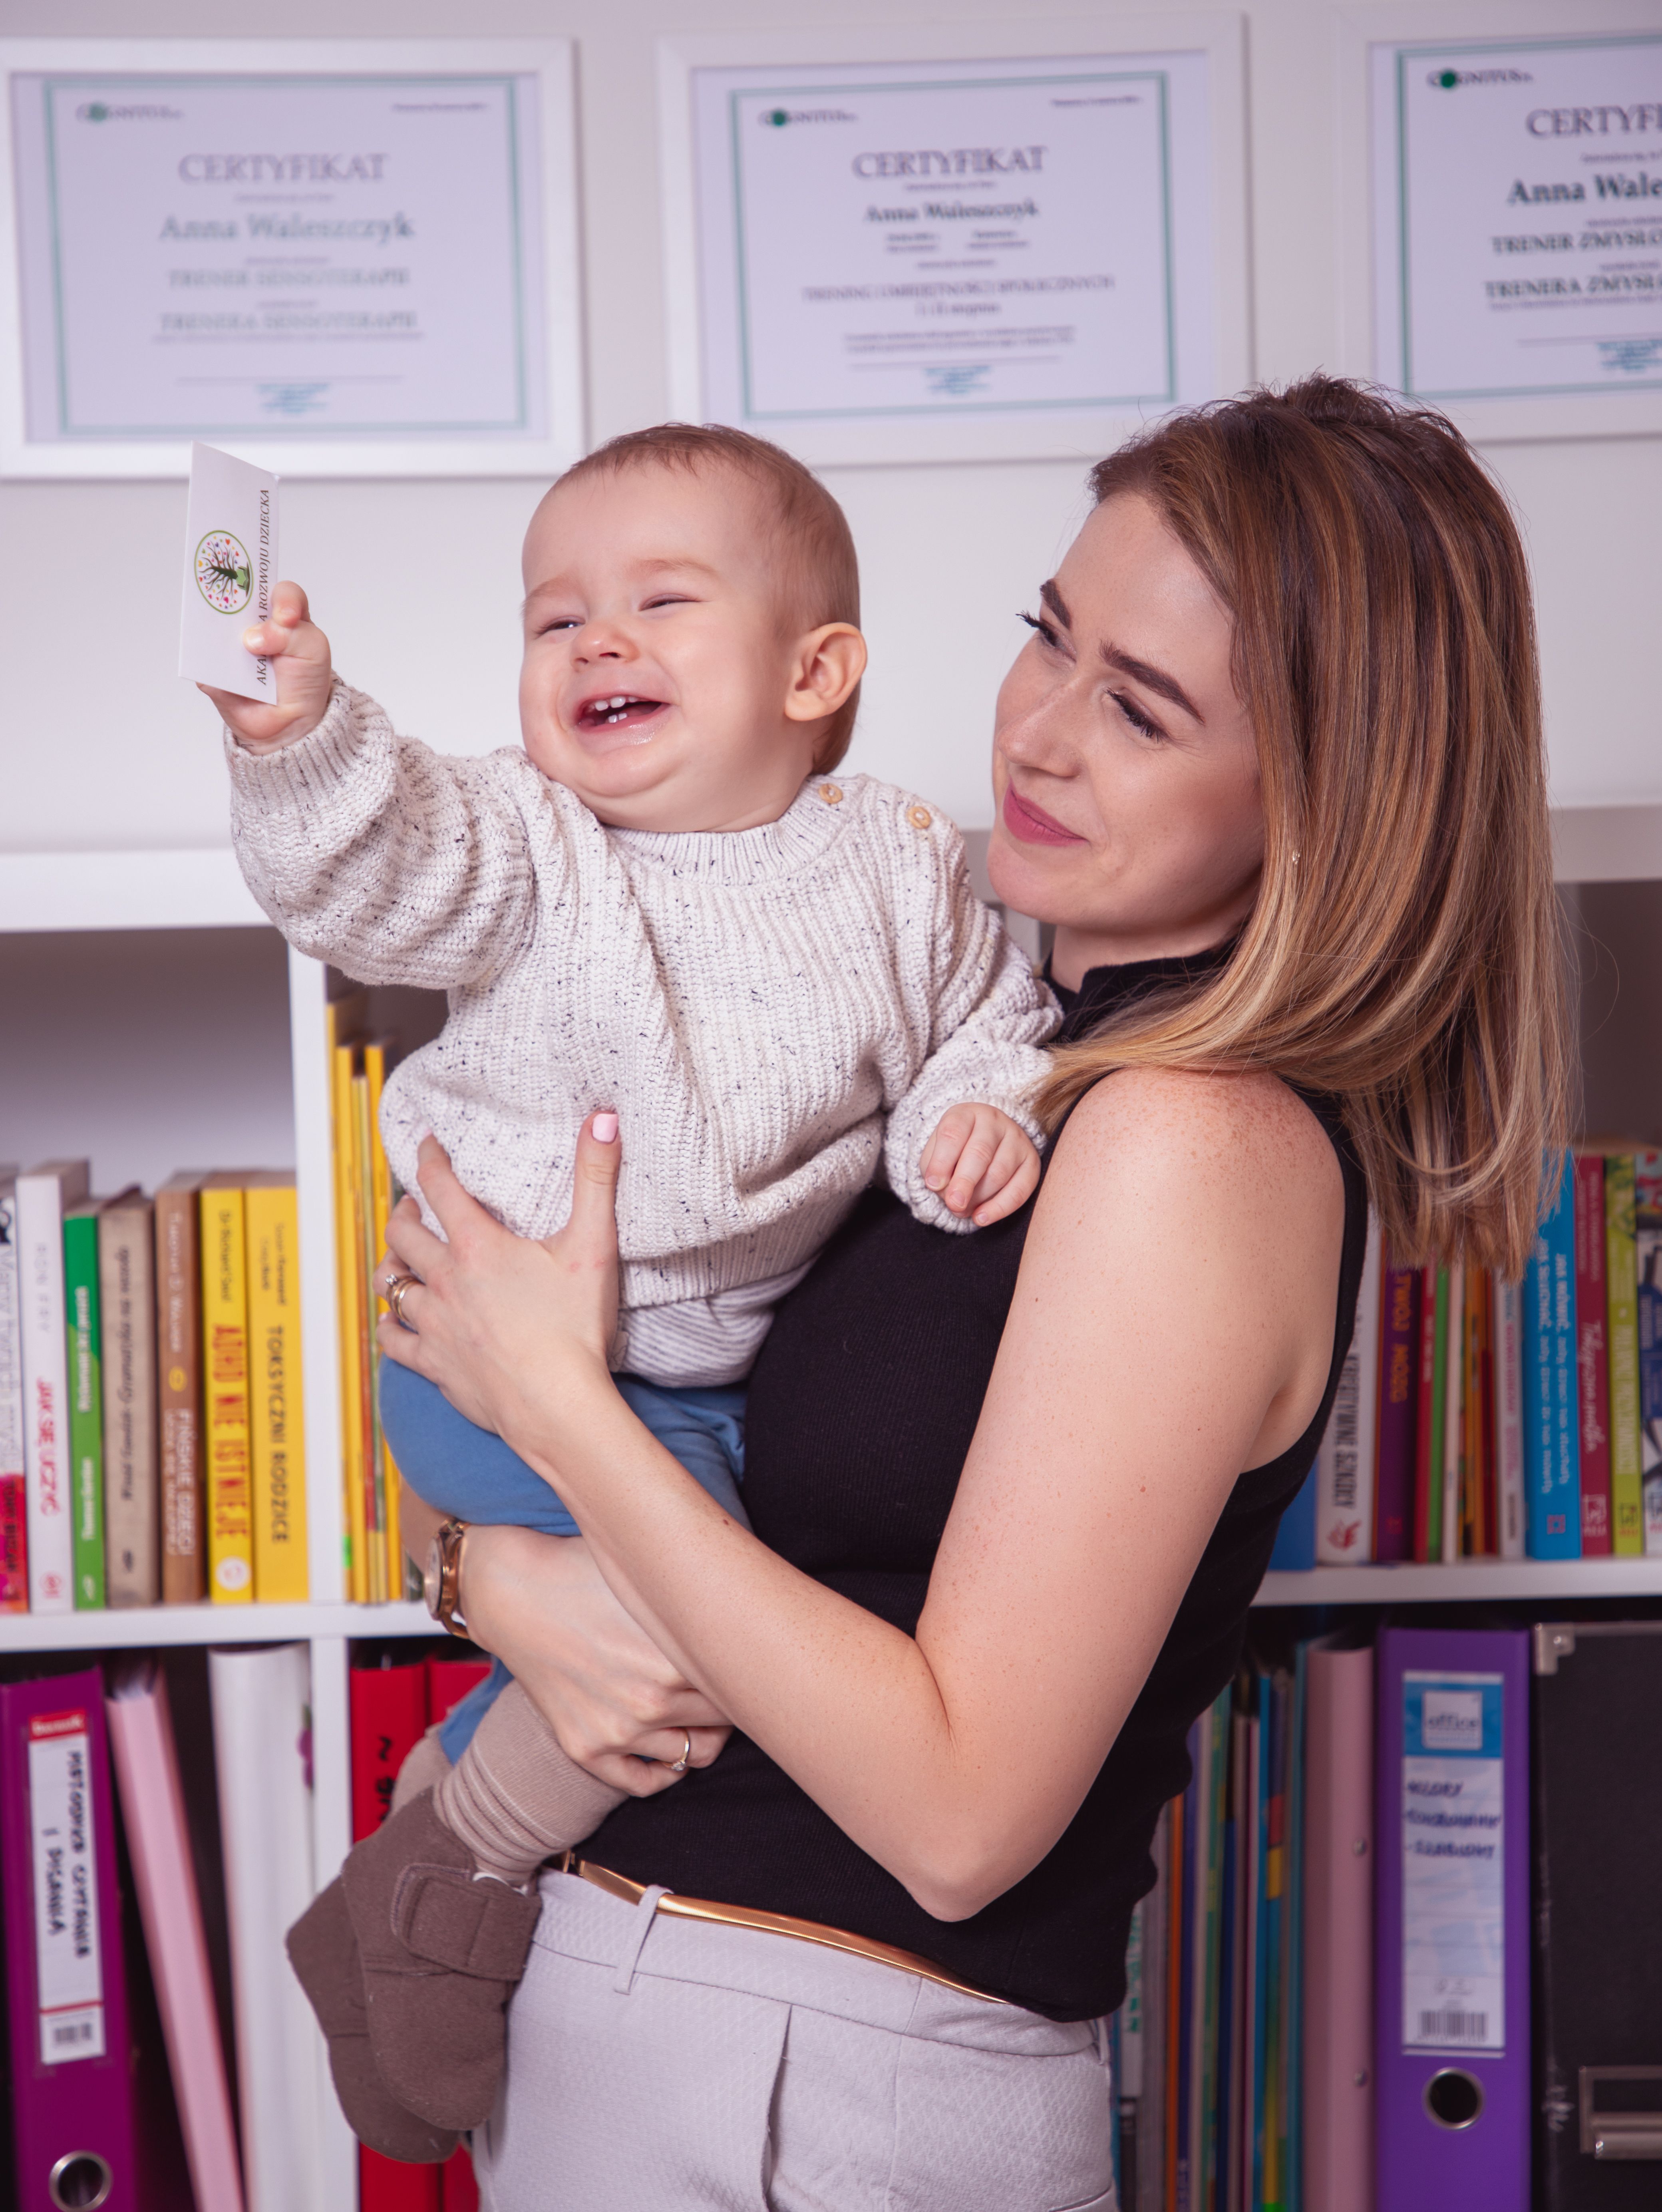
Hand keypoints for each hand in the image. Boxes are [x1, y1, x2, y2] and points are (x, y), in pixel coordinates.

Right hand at [200, 579, 333, 749]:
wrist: (291, 723)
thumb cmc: (305, 678)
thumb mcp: (314, 651)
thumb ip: (294, 636)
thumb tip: (251, 639)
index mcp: (281, 613)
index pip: (279, 591)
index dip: (281, 597)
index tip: (285, 617)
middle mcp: (252, 623)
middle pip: (237, 599)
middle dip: (234, 597)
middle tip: (237, 606)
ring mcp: (229, 643)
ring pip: (214, 624)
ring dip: (218, 629)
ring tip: (228, 640)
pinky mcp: (213, 667)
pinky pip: (202, 657)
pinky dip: (206, 658)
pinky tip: (213, 661)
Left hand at [374, 1116, 620, 1445]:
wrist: (557, 1406)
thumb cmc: (576, 1327)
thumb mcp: (594, 1244)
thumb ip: (596, 1177)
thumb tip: (603, 1116)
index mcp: (479, 1246)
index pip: (440, 1187)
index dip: (430, 1159)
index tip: (427, 1145)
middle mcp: (447, 1281)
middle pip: (403, 1234)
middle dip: (404, 1211)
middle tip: (412, 1204)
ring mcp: (436, 1325)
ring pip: (390, 1284)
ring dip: (391, 1264)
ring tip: (399, 1257)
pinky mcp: (435, 1365)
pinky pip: (394, 1340)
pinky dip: (390, 1325)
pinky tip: (394, 1320)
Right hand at [458, 1523, 731, 1796]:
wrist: (513, 1591)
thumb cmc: (586, 1570)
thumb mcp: (653, 1576)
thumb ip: (705, 1597)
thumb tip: (757, 1601)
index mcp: (678, 1653)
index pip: (744, 1681)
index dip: (753, 1671)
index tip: (753, 1660)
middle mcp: (654, 1699)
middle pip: (726, 1719)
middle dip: (734, 1702)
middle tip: (731, 1683)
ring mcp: (620, 1730)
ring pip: (695, 1754)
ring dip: (705, 1736)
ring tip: (701, 1710)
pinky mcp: (588, 1749)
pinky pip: (645, 1782)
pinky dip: (665, 1772)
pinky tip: (671, 1748)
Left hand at [920, 1103, 1041, 1225]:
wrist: (983, 1141)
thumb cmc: (954, 1149)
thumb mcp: (936, 1152)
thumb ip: (935, 1168)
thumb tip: (945, 1191)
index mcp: (966, 1114)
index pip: (953, 1133)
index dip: (941, 1161)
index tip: (932, 1185)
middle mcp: (994, 1122)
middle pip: (980, 1152)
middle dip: (964, 1182)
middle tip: (954, 1204)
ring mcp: (1017, 1140)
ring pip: (999, 1173)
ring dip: (978, 1198)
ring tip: (961, 1211)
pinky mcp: (1032, 1162)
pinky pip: (1020, 1189)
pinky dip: (999, 1208)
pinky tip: (981, 1218)